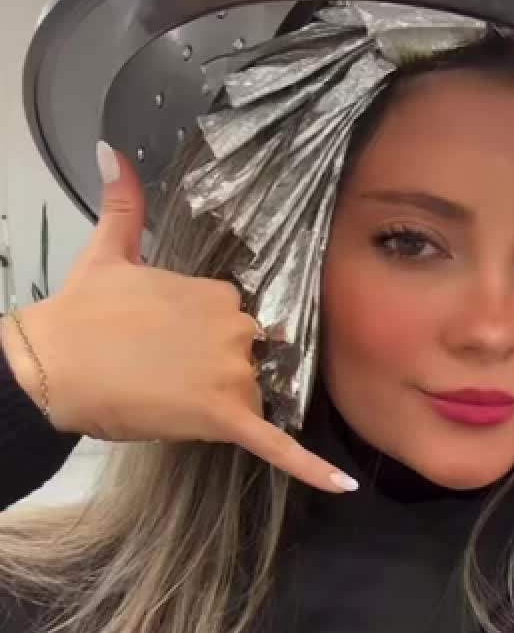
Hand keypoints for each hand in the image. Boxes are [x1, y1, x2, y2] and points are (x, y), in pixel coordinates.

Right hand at [0, 143, 356, 494]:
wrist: (52, 367)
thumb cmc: (80, 315)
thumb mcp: (107, 250)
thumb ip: (123, 202)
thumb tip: (109, 148)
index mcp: (218, 293)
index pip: (242, 318)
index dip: (214, 335)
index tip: (179, 341)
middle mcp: (236, 329)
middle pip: (256, 356)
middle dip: (225, 368)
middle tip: (171, 373)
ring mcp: (233, 374)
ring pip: (258, 396)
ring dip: (234, 406)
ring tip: (178, 404)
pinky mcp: (225, 419)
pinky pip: (277, 446)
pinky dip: (312, 467)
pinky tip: (343, 484)